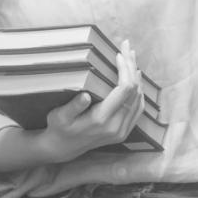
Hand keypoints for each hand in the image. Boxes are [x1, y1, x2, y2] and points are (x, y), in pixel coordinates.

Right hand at [42, 40, 147, 159]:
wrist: (64, 149)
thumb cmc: (59, 128)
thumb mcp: (59, 116)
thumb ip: (73, 107)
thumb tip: (86, 96)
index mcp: (101, 120)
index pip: (123, 90)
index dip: (124, 70)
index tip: (118, 54)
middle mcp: (116, 126)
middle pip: (134, 92)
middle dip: (131, 67)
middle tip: (126, 48)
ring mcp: (122, 130)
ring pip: (139, 99)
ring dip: (136, 77)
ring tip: (131, 58)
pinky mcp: (124, 131)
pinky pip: (138, 108)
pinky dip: (138, 91)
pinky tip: (135, 77)